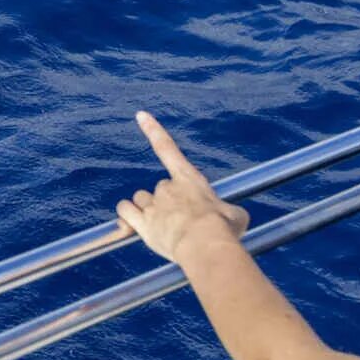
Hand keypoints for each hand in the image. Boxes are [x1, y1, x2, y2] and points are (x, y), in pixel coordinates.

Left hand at [115, 112, 247, 264]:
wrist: (204, 244)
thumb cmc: (223, 229)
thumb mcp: (235, 215)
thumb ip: (226, 211)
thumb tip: (230, 218)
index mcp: (189, 178)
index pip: (167, 148)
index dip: (152, 130)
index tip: (140, 115)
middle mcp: (167, 188)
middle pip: (158, 188)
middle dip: (166, 201)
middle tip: (182, 220)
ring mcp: (152, 205)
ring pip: (140, 200)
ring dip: (146, 209)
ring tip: (162, 226)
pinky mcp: (142, 224)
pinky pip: (124, 213)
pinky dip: (126, 218)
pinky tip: (132, 227)